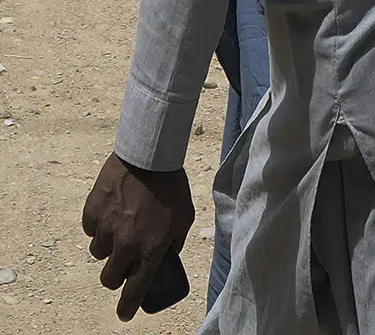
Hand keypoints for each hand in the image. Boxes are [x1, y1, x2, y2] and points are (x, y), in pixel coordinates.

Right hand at [83, 153, 192, 318]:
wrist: (149, 158)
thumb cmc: (172, 187)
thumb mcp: (184, 218)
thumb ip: (174, 242)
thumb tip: (165, 257)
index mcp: (150, 249)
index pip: (136, 289)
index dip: (128, 306)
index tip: (125, 314)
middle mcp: (125, 245)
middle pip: (109, 278)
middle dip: (116, 275)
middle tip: (124, 262)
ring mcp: (105, 230)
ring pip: (98, 254)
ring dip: (108, 248)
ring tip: (122, 227)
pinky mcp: (91, 214)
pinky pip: (91, 230)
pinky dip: (99, 226)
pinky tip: (113, 211)